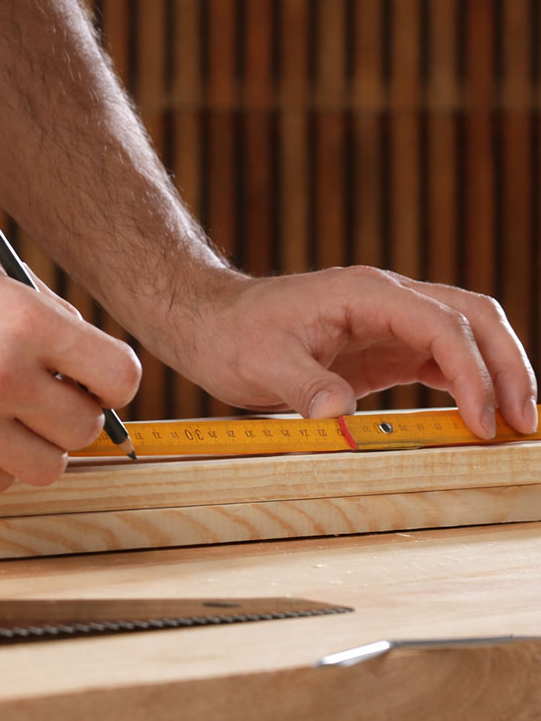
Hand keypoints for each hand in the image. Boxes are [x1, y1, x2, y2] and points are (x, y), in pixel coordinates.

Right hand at [0, 243, 141, 491]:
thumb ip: (51, 317)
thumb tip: (96, 369)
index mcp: (24, 320)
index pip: (119, 376)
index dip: (113, 381)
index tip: (97, 382)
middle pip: (86, 427)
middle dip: (73, 413)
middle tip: (46, 398)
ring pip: (50, 467)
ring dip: (39, 445)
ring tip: (11, 418)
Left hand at [149, 266, 537, 437]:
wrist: (210, 326)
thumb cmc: (231, 335)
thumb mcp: (259, 363)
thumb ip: (303, 385)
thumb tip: (339, 414)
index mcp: (365, 294)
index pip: (441, 325)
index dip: (471, 371)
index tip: (480, 419)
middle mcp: (387, 300)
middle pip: (473, 319)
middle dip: (508, 367)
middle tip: (524, 423)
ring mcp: (389, 323)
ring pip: (466, 337)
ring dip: (497, 375)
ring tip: (514, 426)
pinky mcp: (383, 350)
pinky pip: (441, 361)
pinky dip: (468, 386)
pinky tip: (478, 420)